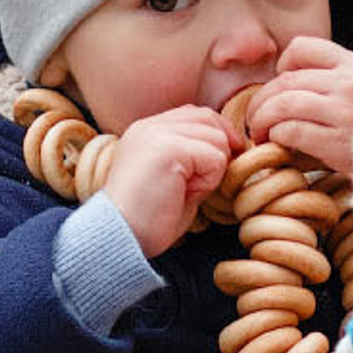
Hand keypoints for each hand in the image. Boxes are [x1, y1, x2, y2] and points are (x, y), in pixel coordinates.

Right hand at [102, 106, 234, 255]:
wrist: (121, 238)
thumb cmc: (148, 219)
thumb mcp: (174, 178)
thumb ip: (194, 156)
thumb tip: (231, 147)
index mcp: (146, 131)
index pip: (194, 114)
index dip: (215, 134)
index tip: (221, 163)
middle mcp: (149, 126)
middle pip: (208, 118)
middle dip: (220, 149)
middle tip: (206, 182)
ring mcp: (157, 133)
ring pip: (217, 137)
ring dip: (213, 169)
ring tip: (187, 190)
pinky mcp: (169, 148)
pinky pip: (215, 157)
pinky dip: (209, 180)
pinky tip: (186, 193)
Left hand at [244, 37, 352, 176]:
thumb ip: (338, 83)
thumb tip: (291, 91)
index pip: (303, 47)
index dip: (283, 64)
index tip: (280, 83)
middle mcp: (347, 82)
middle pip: (285, 80)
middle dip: (262, 100)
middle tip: (256, 117)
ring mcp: (342, 110)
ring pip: (282, 103)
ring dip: (262, 119)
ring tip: (260, 132)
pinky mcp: (336, 140)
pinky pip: (290, 130)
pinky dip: (276, 136)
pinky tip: (277, 143)